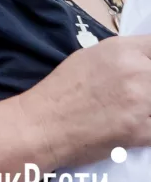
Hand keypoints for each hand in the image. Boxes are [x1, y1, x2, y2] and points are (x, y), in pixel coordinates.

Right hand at [19, 33, 150, 169]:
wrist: (42, 126)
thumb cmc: (60, 91)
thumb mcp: (89, 58)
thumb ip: (123, 57)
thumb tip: (144, 62)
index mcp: (122, 50)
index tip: (145, 69)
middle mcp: (136, 71)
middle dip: (148, 86)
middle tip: (134, 96)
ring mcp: (141, 102)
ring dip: (147, 108)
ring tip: (130, 112)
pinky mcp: (142, 131)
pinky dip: (146, 128)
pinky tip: (132, 128)